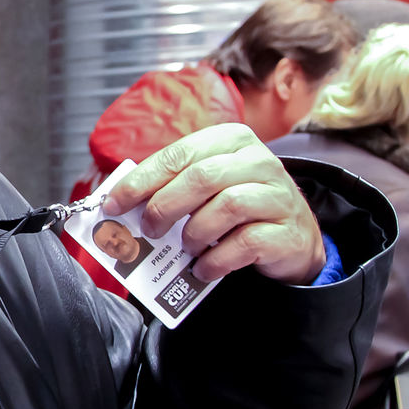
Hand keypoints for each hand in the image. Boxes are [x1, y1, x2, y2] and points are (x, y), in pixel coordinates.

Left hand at [101, 123, 324, 285]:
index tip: (114, 204)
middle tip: (148, 229)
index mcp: (231, 141)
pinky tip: (203, 268)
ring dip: (194, 233)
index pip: (178, 154)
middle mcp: (258, 162)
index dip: (142, 180)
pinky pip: (245, 243)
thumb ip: (173, 187)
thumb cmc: (240, 206)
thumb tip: (122, 205)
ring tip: (184, 247)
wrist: (293, 237)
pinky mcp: (287, 232)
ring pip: (226, 206)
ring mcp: (277, 196)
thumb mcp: (208, 187)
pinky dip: (216, 259)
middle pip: (201, 178)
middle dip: (164, 206)